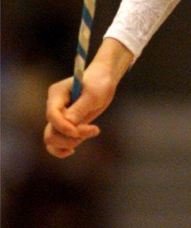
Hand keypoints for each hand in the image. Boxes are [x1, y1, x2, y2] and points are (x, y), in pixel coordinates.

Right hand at [44, 38, 132, 158]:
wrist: (104, 80)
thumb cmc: (99, 82)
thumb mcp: (93, 94)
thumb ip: (80, 108)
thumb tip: (68, 123)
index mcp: (56, 94)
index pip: (52, 115)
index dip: (63, 126)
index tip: (78, 131)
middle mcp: (54, 107)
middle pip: (50, 132)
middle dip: (69, 137)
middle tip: (92, 129)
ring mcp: (59, 117)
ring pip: (53, 139)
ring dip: (71, 142)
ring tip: (93, 131)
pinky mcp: (66, 124)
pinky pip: (57, 142)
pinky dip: (65, 147)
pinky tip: (77, 145)